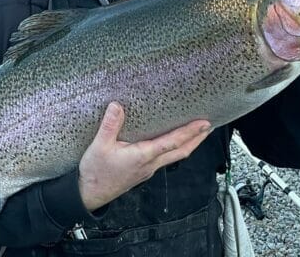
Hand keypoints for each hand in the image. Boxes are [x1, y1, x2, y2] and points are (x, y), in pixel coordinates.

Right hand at [77, 102, 210, 211]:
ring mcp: (148, 169)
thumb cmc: (96, 172)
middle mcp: (150, 164)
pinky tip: (172, 142)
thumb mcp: (99, 146)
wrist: (90, 194)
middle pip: (181, 152)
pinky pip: (165, 158)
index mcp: (143, 156)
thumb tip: (117, 105)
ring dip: (189, 144)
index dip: (189, 132)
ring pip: (174, 156)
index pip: (172, 142)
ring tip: (198, 133)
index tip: (204, 124)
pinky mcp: (143, 171)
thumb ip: (109, 125)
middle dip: (197, 139)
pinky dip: (175, 149)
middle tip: (209, 127)